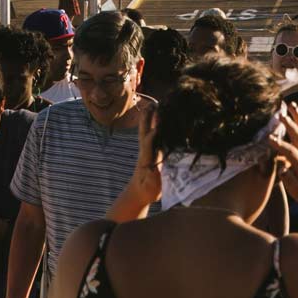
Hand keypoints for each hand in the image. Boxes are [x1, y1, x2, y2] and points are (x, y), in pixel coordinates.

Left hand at [117, 97, 162, 215]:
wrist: (137, 194)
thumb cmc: (146, 192)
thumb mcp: (151, 187)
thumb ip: (152, 178)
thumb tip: (154, 169)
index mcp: (147, 158)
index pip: (150, 142)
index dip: (155, 131)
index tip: (160, 120)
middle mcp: (145, 151)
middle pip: (145, 130)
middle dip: (148, 118)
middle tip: (154, 103)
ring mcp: (146, 150)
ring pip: (146, 130)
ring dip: (149, 117)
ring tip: (154, 103)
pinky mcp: (148, 151)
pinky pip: (150, 133)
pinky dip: (153, 123)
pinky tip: (158, 116)